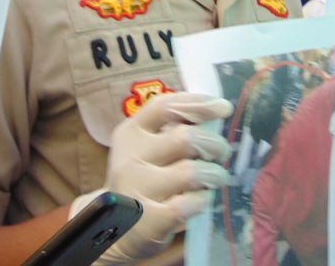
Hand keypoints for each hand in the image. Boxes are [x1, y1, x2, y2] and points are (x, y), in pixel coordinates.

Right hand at [70, 92, 233, 263]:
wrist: (110, 231)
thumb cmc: (140, 182)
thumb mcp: (145, 150)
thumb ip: (171, 131)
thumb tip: (213, 115)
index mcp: (131, 132)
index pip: (165, 106)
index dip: (199, 104)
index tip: (223, 107)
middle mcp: (130, 157)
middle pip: (185, 138)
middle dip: (214, 143)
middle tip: (221, 153)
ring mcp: (137, 189)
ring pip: (191, 171)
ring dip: (213, 174)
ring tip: (215, 178)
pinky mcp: (148, 221)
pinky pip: (189, 203)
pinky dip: (203, 200)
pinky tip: (201, 200)